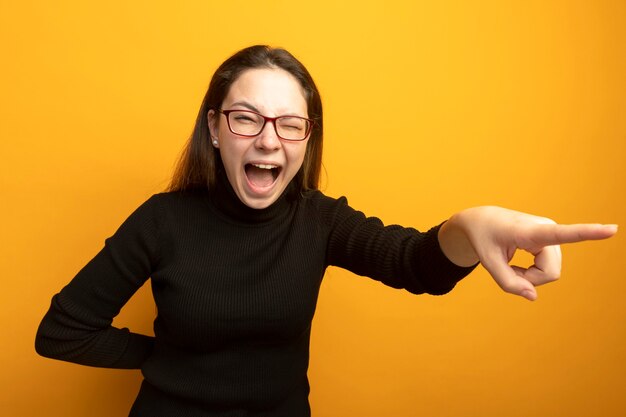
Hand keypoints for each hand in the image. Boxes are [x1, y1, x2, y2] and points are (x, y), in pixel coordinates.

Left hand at [438, 206, 617, 300]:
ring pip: (550, 273)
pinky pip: (548, 270)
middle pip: (549, 273)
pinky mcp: (552, 241)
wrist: (483, 221)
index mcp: (530, 231)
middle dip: (528, 279)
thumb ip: (508, 283)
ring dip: (529, 275)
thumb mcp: (487, 263)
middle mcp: (546, 229)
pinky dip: (531, 273)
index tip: (612, 229)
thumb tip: (533, 296)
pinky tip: (518, 262)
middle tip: (508, 267)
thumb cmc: (484, 238)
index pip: (561, 233)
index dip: (588, 232)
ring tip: (512, 261)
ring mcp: (551, 235)